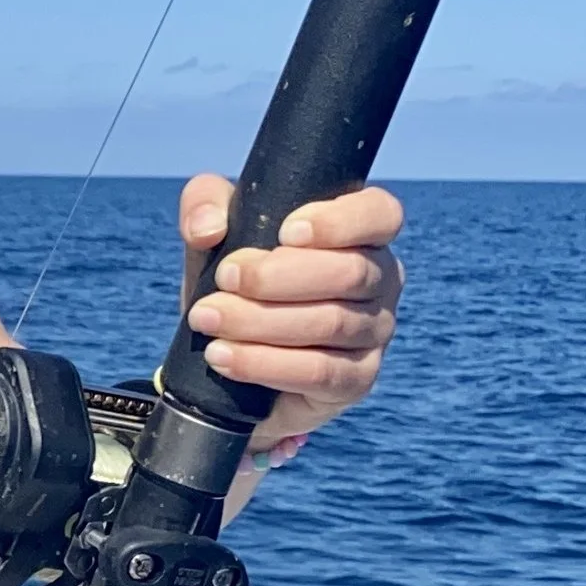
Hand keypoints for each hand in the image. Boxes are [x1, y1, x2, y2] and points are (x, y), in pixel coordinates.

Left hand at [177, 173, 403, 444]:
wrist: (227, 358)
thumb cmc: (236, 283)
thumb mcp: (212, 235)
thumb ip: (204, 205)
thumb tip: (208, 229)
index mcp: (361, 233)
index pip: (380, 214)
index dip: (340, 222)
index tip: (285, 232)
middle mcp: (381, 280)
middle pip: (351, 273)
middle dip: (276, 277)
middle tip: (224, 279)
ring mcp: (375, 333)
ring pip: (331, 323)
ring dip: (260, 321)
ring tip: (208, 318)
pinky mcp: (357, 380)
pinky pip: (320, 372)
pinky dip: (265, 363)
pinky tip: (223, 356)